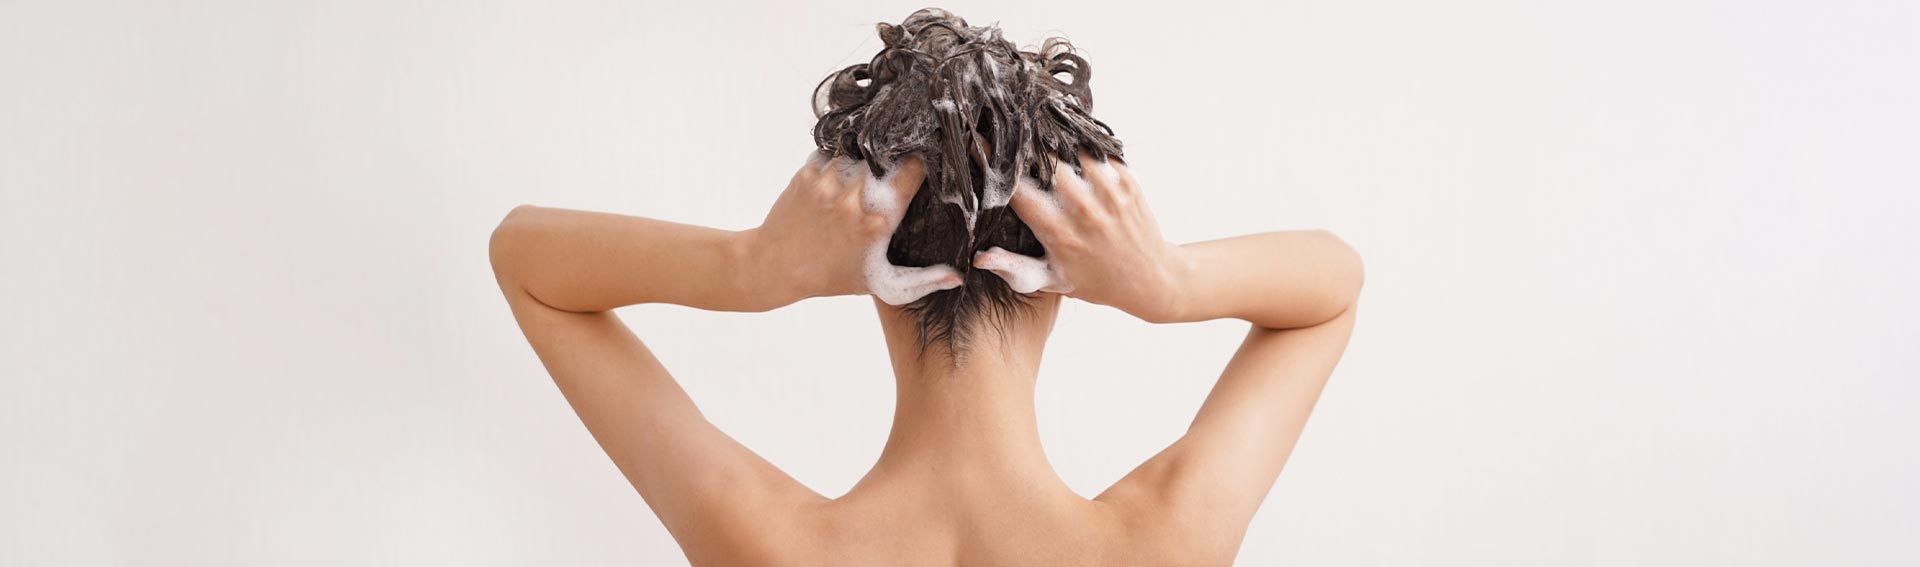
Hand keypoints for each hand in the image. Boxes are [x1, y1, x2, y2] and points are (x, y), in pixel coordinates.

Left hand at [746, 152, 962, 305]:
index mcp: (879, 218)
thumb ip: (924, 280)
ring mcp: (829, 179)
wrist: (774, 266)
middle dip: (894, 160)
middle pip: (889, 156)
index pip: (916, 167)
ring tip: (862, 182)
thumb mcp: (883, 284)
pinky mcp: (808, 170)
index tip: (929, 162)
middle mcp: (856, 194)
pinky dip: (840, 160)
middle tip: (893, 172)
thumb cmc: (831, 277)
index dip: (925, 160)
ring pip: (861, 151)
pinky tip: (838, 181)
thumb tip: (958, 277)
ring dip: (865, 161)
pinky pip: (834, 151)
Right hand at [974, 154, 1191, 322]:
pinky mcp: (1128, 180)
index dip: (996, 165)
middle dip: (1027, 147)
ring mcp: (1110, 192)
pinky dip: (1083, 148)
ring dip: (1056, 143)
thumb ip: (1014, 268)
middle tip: (1013, 138)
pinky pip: (1099, 151)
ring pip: (1073, 148)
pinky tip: (1072, 150)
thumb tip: (980, 258)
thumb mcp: (1051, 280)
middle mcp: (1085, 210)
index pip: (1018, 189)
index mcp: (1060, 233)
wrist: (1149, 279)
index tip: (979, 145)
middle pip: (1046, 159)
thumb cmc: (1094, 281)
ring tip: (1041, 138)